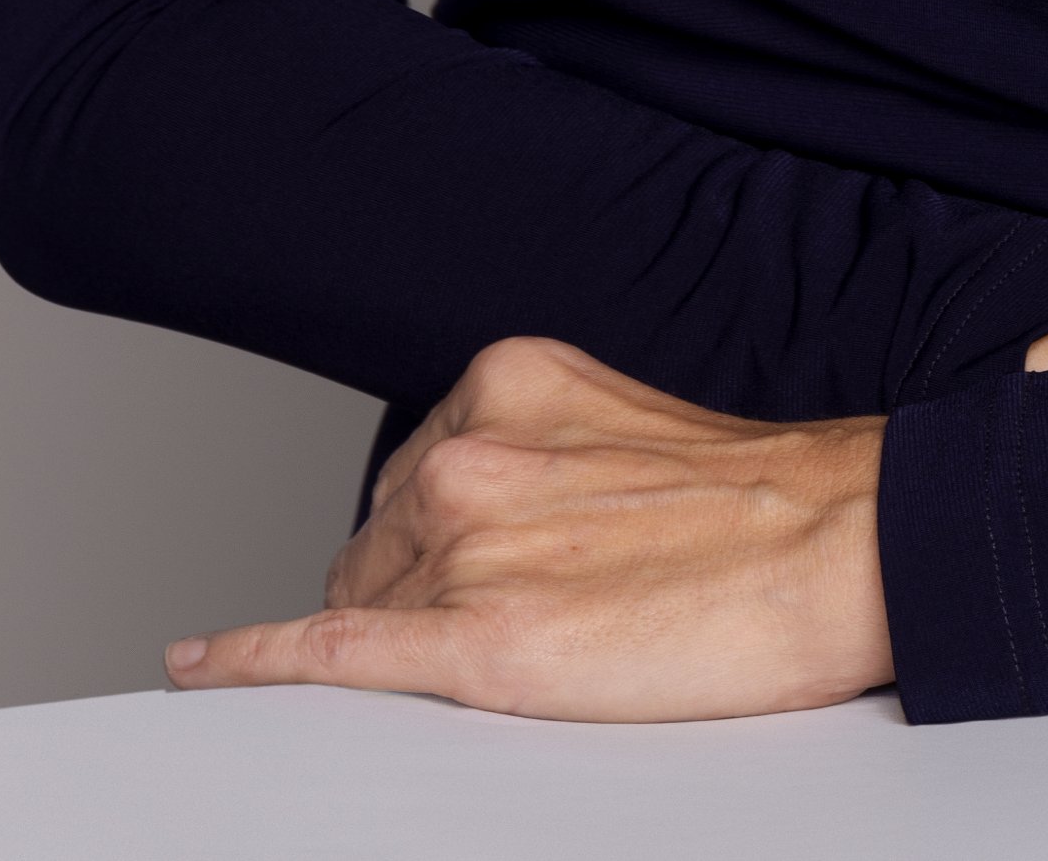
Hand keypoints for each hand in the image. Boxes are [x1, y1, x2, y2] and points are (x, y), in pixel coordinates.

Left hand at [165, 336, 890, 720]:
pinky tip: (202, 664)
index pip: (407, 477)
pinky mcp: (476, 646)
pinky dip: (251, 663)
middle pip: (372, 546)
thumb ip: (541, 456)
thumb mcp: (625, 430)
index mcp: (508, 382)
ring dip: (392, 639)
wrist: (845, 546)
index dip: (427, 539)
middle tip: (510, 620)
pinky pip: (325, 658)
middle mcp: (469, 452)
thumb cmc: (760, 504)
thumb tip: (485, 520)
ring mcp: (466, 547)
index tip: (450, 563)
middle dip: (408, 592)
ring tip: (505, 652)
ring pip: (357, 609)